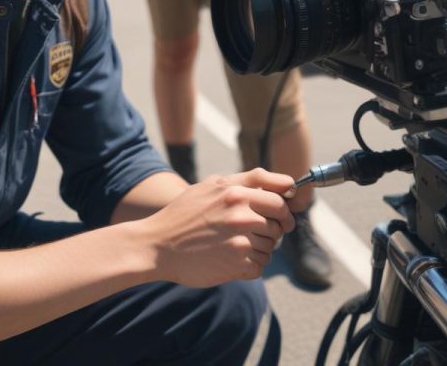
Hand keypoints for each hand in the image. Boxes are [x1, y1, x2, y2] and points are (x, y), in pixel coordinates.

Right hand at [142, 168, 294, 287]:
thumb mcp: (211, 185)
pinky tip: (233, 258)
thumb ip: (246, 181)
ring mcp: (239, 240)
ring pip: (272, 244)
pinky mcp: (237, 265)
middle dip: (277, 225)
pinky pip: (261, 265)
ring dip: (261, 246)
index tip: (285, 209)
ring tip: (237, 243)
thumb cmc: (185, 213)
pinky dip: (252, 264)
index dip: (287, 201)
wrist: (158, 245)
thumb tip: (283, 186)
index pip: (280, 194)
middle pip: (280, 219)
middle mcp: (240, 213)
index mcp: (234, 191)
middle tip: (261, 229)